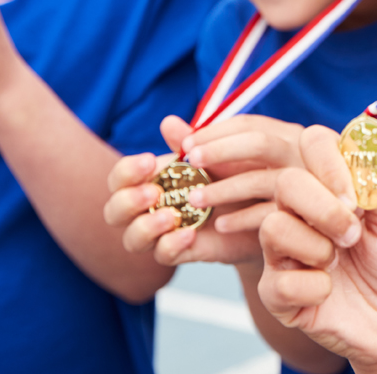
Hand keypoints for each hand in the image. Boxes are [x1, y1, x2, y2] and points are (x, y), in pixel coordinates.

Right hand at [104, 115, 299, 264]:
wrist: (262, 203)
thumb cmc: (232, 172)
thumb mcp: (214, 154)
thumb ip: (190, 141)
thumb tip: (168, 122)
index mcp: (150, 179)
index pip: (120, 178)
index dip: (127, 171)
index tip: (150, 160)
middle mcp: (148, 208)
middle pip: (114, 211)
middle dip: (128, 201)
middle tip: (153, 193)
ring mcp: (161, 233)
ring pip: (132, 238)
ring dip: (146, 226)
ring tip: (172, 215)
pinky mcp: (181, 252)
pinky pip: (163, 255)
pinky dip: (171, 244)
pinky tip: (189, 233)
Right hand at [258, 125, 376, 367]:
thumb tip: (360, 151)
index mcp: (332, 186)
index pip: (313, 144)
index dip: (329, 162)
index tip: (355, 194)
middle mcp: (303, 212)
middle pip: (286, 182)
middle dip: (323, 208)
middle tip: (353, 234)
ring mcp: (286, 251)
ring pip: (273, 227)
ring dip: (317, 247)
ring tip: (339, 262)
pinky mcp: (278, 293)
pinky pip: (278, 281)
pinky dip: (314, 288)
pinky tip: (329, 293)